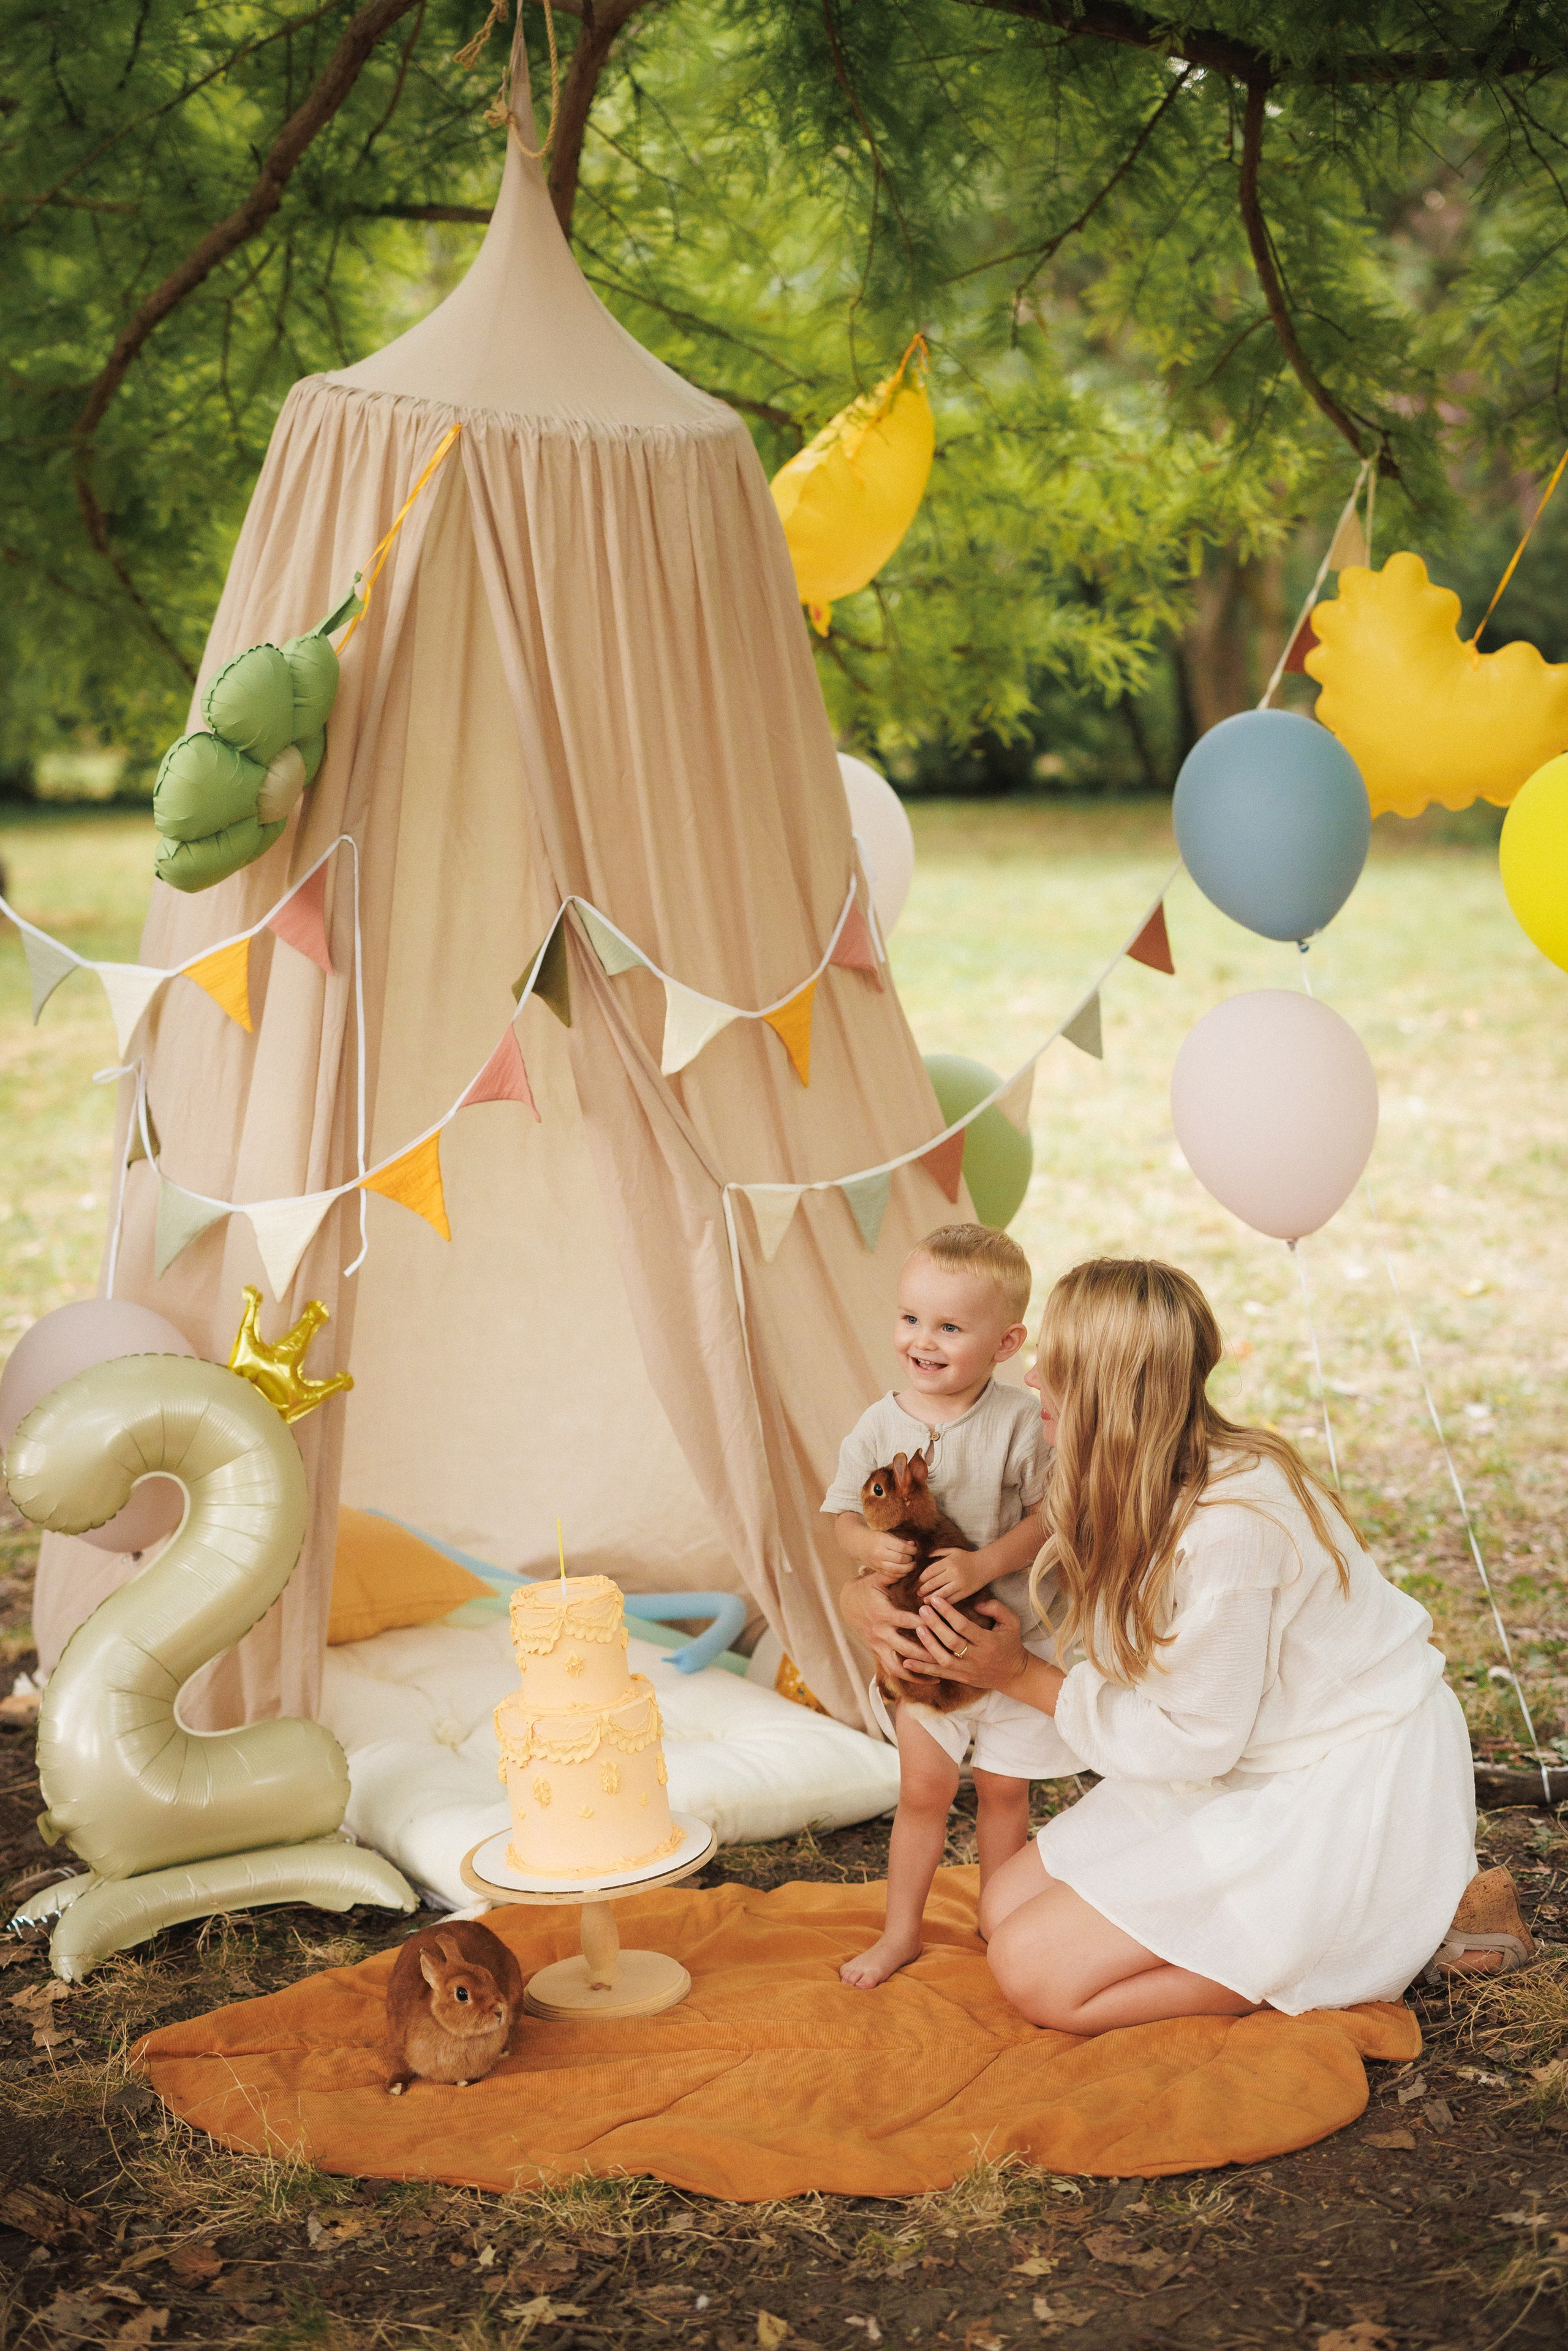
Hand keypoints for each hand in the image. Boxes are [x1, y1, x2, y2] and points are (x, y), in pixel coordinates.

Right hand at [839, 1569, 938, 1684]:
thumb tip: (913, 1561)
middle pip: (905, 1648)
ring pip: (898, 1666)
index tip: (941, 1625)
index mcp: (882, 1613)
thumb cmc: (866, 1588)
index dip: (923, 1624)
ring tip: (941, 1672)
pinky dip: (911, 1676)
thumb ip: (895, 1572)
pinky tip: (929, 1677)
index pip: (905, 1621)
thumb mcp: (877, 1578)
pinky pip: (894, 1670)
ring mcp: (878, 1646)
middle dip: (927, 1652)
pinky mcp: (878, 1653)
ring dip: (919, 1670)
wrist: (845, 1604)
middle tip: (948, 1653)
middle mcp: (880, 1633)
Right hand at [863, 1532, 917, 1576]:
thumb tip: (913, 1545)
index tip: (915, 1549)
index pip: (902, 1548)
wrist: (859, 1543)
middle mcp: (879, 1553)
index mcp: (882, 1541)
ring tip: (912, 1565)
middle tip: (914, 1557)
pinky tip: (905, 1570)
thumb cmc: (876, 1537)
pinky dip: (901, 1574)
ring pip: (897, 1569)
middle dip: (910, 1559)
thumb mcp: (887, 1534)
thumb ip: (900, 1541)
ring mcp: (878, 1563)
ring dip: (908, 1568)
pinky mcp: (877, 1570)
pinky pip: (892, 1575)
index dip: (912, 1550)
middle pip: (901, 1559)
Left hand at [912, 1594, 1029, 1691]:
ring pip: (943, 1659)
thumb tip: (975, 1603)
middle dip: (935, 1624)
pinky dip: (922, 1669)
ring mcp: (967, 1670)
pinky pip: (939, 1674)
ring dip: (928, 1644)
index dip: (948, 1612)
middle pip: (951, 1641)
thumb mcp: (1012, 1622)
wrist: (1014, 1674)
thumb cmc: (1011, 1643)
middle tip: (922, 1609)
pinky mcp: (960, 1678)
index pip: (964, 1626)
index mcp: (988, 1642)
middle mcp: (977, 1657)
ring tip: (917, 1627)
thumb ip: (995, 1608)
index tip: (935, 1599)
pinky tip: (907, 1662)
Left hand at [917, 1547, 987, 1604]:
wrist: (986, 1565)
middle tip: (918, 1592)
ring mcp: (960, 1584)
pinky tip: (937, 1604)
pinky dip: (943, 1603)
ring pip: (941, 1593)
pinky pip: (951, 1600)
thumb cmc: (967, 1557)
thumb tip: (924, 1556)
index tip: (918, 1581)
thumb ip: (938, 1552)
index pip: (930, 1571)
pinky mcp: (965, 1592)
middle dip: (923, 1589)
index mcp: (949, 1562)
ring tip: (924, 1600)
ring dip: (931, 1598)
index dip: (922, 1577)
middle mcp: (954, 1573)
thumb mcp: (953, 1551)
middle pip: (933, 1583)